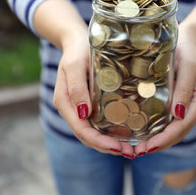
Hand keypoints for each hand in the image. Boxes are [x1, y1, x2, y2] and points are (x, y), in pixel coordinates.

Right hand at [53, 29, 133, 156]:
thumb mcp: (75, 65)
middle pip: (87, 136)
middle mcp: (71, 109)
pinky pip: (97, 123)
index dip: (100, 142)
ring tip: (131, 149)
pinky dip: (110, 132)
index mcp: (64, 102)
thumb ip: (76, 88)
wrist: (77, 41)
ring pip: (93, 133)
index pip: (81, 130)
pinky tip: (126, 134)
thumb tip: (84, 114)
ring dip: (110, 143)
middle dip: (108, 147)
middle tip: (131, 153)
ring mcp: (79, 108)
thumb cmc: (77, 50)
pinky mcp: (88, 104)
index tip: (119, 148)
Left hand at [134, 24, 195, 156]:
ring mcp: (186, 105)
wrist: (186, 40)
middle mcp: (195, 105)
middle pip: (178, 132)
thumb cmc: (186, 49)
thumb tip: (178, 115)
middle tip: (137, 152)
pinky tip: (142, 134)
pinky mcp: (177, 102)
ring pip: (173, 130)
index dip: (166, 138)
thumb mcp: (187, 64)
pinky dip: (156, 130)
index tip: (148, 147)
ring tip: (137, 149)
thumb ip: (184, 88)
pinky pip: (168, 121)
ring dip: (157, 141)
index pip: (182, 125)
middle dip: (159, 144)